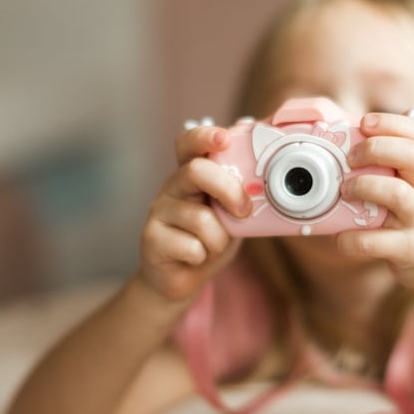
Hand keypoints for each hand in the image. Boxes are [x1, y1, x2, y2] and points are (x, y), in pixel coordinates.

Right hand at [137, 125, 250, 304]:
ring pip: (200, 218)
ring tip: (212, 246)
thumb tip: (262, 151)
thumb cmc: (210, 238)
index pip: (190, 143)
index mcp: (192, 174)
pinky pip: (191, 247)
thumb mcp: (232, 212)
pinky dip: (202, 257)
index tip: (225, 138)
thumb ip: (243, 187)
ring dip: (218, 239)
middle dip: (228, 190)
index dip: (205, 136)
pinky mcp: (150, 238)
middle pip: (195, 171)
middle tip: (243, 211)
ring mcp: (158, 211)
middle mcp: (173, 187)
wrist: (182, 277)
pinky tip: (195, 257)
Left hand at [336, 112, 413, 291]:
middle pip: (412, 155)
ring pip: (397, 194)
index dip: (390, 122)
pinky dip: (353, 238)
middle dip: (376, 149)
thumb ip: (395, 160)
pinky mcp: (409, 248)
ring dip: (364, 186)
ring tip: (344, 191)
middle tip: (350, 158)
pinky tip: (340, 236)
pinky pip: (378, 241)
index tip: (363, 123)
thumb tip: (353, 129)